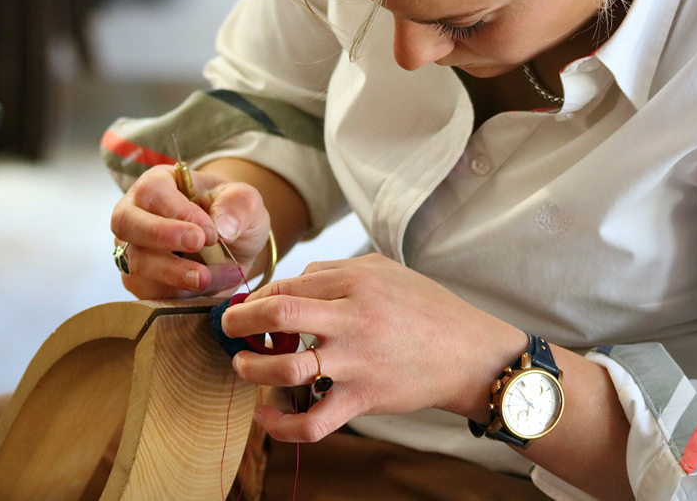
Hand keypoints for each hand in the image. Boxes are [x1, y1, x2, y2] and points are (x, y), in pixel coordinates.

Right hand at [110, 164, 270, 299]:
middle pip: (126, 222)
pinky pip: (148, 291)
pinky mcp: (140, 281)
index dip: (179, 211)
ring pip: (137, 262)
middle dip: (162, 235)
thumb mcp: (246, 201)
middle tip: (199, 245)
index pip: (153, 191)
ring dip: (174, 272)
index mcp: (159, 183)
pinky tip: (210, 286)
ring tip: (207, 276)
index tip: (210, 231)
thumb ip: (239, 204)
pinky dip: (180, 293)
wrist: (235, 247)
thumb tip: (223, 227)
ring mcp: (133, 248)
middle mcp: (137, 214)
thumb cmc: (232, 215)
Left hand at [221, 253, 527, 442]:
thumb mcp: (385, 270)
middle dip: (239, 321)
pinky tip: (266, 414)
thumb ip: (337, 270)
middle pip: (277, 313)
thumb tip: (292, 280)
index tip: (244, 307)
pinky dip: (279, 425)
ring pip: (284, 367)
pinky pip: (312, 421)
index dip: (256, 297)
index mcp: (356, 282)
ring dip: (251, 367)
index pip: (287, 285)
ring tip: (242, 365)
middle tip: (226, 328)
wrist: (469, 353)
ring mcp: (356, 362)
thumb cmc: (426, 307)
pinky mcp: (363, 399)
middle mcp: (352, 319)